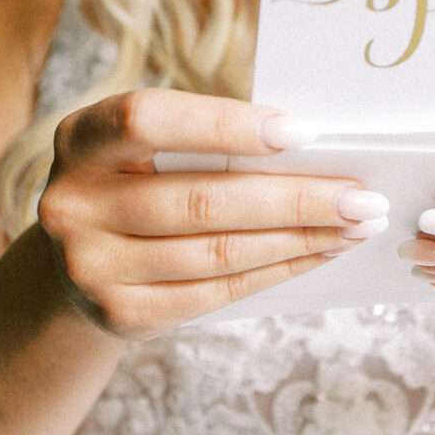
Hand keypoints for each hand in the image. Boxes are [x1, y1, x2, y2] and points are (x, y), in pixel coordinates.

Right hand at [39, 89, 387, 339]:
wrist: (76, 266)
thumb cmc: (136, 183)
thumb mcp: (146, 149)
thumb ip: (205, 140)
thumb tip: (312, 146)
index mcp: (80, 140)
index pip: (148, 120)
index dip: (223, 124)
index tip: (302, 132)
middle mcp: (73, 204)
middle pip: (199, 200)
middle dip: (294, 198)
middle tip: (362, 195)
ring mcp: (93, 268)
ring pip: (218, 252)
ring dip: (300, 239)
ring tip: (355, 226)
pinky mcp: (124, 315)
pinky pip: (219, 292)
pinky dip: (279, 270)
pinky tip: (319, 253)